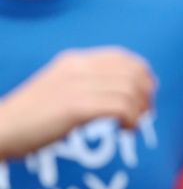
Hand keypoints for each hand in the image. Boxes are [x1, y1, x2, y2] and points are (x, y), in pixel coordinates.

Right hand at [0, 49, 155, 156]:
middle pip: (133, 73)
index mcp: (75, 61)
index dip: (143, 76)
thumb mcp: (60, 89)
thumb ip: (88, 84)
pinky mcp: (75, 106)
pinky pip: (120, 107)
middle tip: (143, 115)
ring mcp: (76, 85)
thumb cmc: (30, 118)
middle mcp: (78, 68)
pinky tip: (125, 130)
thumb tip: (125, 92)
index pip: (124, 58)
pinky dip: (131, 119)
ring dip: (139, 111)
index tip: (144, 96)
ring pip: (130, 90)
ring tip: (132, 125)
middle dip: (146, 95)